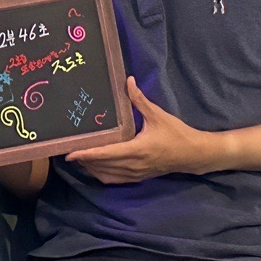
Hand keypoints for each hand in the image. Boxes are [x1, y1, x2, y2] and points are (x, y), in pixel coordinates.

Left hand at [66, 78, 207, 183]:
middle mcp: (134, 165)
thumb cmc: (176, 134)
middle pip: (102, 166)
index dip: (86, 154)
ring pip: (107, 175)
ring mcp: (136, 174)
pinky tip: (95, 168)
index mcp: (137, 150)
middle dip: (84, 160)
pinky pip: (115, 179)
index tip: (70, 153)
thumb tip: (128, 81)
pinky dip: (102, 175)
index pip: (106, 154)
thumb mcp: (158, 115)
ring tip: (78, 157)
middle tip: (68, 151)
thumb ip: (140, 100)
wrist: (192, 155)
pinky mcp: (139, 177)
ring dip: (91, 168)